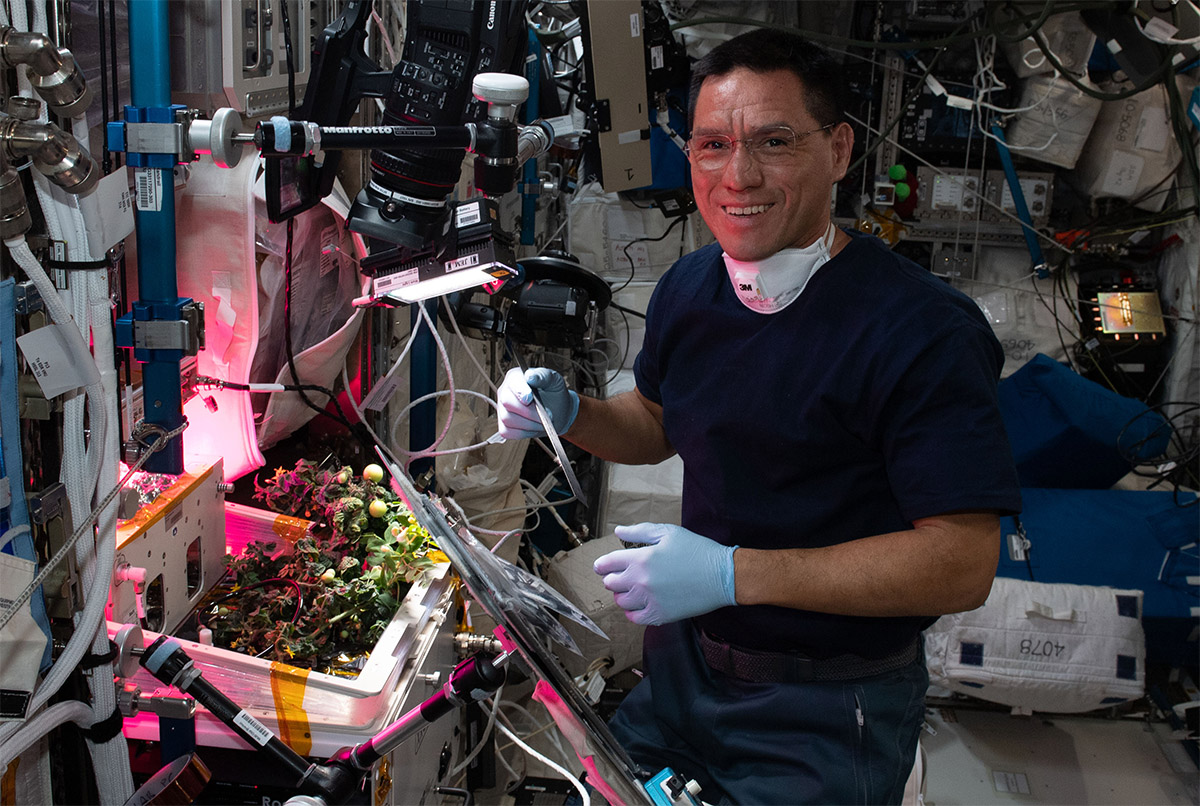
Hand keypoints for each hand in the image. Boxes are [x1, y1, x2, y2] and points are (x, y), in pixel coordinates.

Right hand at [496, 367, 579, 439]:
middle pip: (507, 402)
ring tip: (543, 421)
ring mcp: (502, 410)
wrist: (557, 412)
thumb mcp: (554, 381)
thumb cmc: (554, 394)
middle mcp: (505, 392)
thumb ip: (543, 376)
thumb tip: (530, 376)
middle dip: (529, 411)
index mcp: (515, 377)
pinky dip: (525, 432)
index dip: (520, 392)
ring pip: (508, 419)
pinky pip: (509, 432)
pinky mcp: (504, 426)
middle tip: (547, 414)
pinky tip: (534, 426)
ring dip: (530, 423)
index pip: (512, 383)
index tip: (530, 398)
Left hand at [593, 523, 736, 625]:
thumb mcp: (668, 533)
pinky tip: (642, 603)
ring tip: (634, 588)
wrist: (722, 575)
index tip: (601, 566)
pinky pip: (634, 618)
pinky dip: (633, 611)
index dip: (602, 565)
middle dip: (614, 578)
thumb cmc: (696, 550)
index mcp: (641, 558)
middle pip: (610, 584)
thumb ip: (639, 532)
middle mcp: (641, 581)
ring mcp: (650, 600)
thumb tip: (618, 531)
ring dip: (624, 594)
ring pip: (621, 602)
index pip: (607, 564)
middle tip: (623, 575)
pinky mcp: (660, 615)